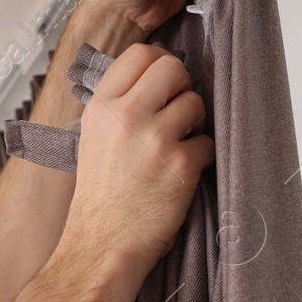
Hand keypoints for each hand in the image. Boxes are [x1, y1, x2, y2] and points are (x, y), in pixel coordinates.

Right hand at [62, 43, 214, 280]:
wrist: (100, 248)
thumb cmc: (100, 201)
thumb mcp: (93, 140)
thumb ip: (118, 108)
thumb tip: (154, 80)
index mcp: (101, 108)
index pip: (140, 53)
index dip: (160, 63)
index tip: (166, 82)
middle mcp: (125, 116)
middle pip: (173, 67)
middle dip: (183, 88)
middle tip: (177, 113)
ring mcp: (153, 138)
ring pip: (196, 102)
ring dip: (194, 125)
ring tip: (177, 148)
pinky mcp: (180, 164)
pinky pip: (207, 142)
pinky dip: (201, 158)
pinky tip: (181, 175)